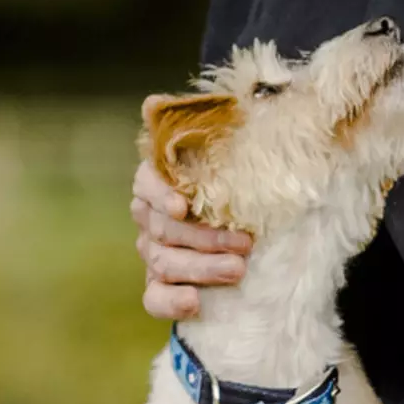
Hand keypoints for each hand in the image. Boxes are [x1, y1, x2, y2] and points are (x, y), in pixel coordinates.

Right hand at [131, 141, 249, 321]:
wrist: (257, 232)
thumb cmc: (242, 186)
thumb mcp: (237, 155)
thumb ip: (213, 127)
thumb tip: (154, 101)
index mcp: (161, 182)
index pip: (146, 183)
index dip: (160, 194)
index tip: (183, 206)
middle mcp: (151, 217)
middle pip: (162, 228)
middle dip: (204, 237)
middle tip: (244, 243)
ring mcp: (153, 253)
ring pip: (162, 263)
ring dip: (201, 268)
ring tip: (238, 270)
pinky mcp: (160, 286)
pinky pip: (153, 298)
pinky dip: (171, 302)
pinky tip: (195, 302)